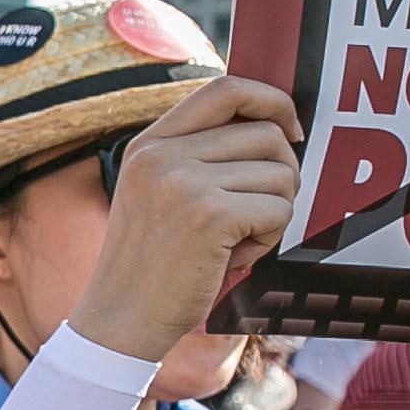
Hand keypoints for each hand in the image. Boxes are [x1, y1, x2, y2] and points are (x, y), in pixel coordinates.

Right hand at [67, 78, 302, 364]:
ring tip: (236, 240)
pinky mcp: (208, 215)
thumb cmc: (150, 265)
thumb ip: (198, 156)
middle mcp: (162, 154)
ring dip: (274, 212)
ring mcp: (183, 182)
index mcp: (149, 143)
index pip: (226, 89)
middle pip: (266, 134)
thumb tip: (276, 129)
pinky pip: (278, 210)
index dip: (272, 101)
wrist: (119, 320)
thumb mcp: (156, 194)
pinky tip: (234, 256)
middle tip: (257, 213)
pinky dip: (268, 238)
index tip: (290, 132)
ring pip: (280, 173)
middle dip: (280, 175)